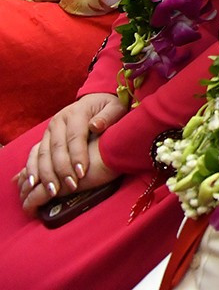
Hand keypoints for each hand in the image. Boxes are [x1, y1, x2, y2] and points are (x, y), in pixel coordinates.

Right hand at [16, 92, 124, 210]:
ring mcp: (49, 130)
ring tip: (54, 190)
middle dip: (62, 169)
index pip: (75, 136)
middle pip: (56, 147)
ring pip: (43, 153)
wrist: (96, 100)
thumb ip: (107, 116)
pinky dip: (33, 169)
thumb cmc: (109, 107)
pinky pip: (34, 154)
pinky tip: (35, 183)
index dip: (77, 156)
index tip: (82, 173)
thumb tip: (95, 126)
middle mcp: (59, 120)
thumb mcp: (115, 108)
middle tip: (71, 186)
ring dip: (46, 173)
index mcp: (77, 112)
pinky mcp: (44, 138)